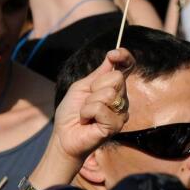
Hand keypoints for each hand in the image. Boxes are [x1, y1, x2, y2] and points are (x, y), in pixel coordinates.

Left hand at [50, 48, 133, 165]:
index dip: (124, 58)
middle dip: (95, 87)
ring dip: (89, 102)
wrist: (63, 136)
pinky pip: (100, 108)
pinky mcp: (116, 124)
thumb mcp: (81, 87)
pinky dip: (87, 113)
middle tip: (86, 102)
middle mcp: (121, 98)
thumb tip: (112, 55)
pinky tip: (87, 121)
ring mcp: (121, 112)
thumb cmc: (70, 113)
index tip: (114, 54)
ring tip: (85, 114)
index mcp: (112, 87)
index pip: (126, 68)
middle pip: (116, 77)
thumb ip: (98, 74)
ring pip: (109, 93)